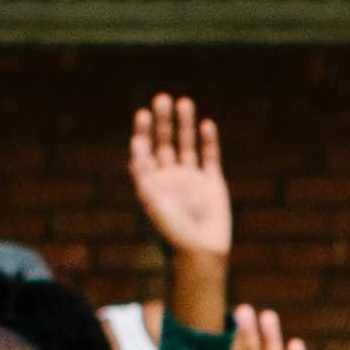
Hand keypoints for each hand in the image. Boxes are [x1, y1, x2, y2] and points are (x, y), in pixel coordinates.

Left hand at [128, 92, 230, 260]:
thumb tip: (136, 146)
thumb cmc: (171, 230)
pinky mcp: (213, 183)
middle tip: (162, 98)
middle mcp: (171, 177)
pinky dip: (208, 141)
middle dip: (163, 121)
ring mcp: (192, 179)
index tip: (143, 115)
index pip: (145, 150)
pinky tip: (206, 124)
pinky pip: (210, 157)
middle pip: (165, 142)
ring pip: (187, 145)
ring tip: (184, 102)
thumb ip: (143, 173)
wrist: (200, 252)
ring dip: (185, 124)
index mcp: (152, 182)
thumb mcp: (151, 200)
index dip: (143, 132)